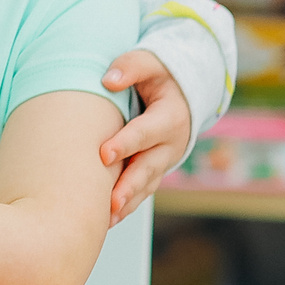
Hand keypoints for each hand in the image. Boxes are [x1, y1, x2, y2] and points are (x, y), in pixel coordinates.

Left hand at [99, 49, 193, 222]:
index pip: (146, 132)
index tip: (103, 154)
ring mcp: (164, 161)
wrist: (181, 94)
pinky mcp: (155, 170)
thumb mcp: (150, 63)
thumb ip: (131, 67)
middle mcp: (171, 144)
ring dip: (128, 203)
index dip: (126, 143)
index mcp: (170, 117)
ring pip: (146, 185)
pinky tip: (106, 220)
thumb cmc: (158, 75)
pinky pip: (142, 191)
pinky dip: (126, 206)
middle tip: (109, 201)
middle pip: (148, 167)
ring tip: (106, 219)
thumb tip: (109, 80)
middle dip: (129, 185)